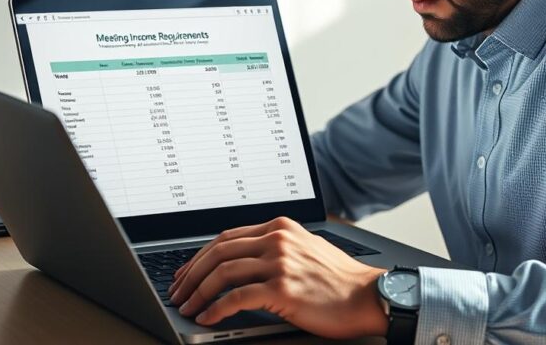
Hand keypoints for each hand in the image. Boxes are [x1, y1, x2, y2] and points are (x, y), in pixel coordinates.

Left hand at [167, 216, 388, 338]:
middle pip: (219, 252)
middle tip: (177, 291)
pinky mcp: (282, 288)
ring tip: (186, 307)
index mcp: (280, 228)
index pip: (227, 237)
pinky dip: (216, 309)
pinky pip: (236, 298)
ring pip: (223, 273)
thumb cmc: (339, 279)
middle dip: (191, 274)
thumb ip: (275, 248)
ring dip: (198, 292)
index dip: (200, 256)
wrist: (367, 295)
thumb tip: (239, 263)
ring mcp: (280, 262)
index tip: (185, 272)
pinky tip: (207, 317)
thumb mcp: (305, 249)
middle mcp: (278, 240)